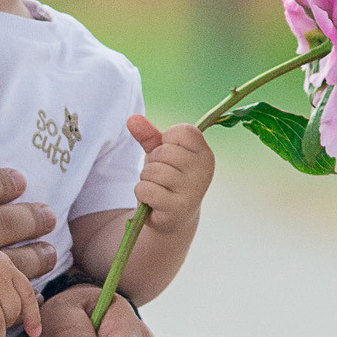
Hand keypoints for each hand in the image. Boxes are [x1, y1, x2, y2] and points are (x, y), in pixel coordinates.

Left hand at [127, 115, 214, 231]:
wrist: (173, 217)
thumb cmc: (168, 179)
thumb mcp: (160, 153)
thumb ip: (148, 134)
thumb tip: (132, 119)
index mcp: (204, 154)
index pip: (182, 131)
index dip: (167, 140)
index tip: (170, 154)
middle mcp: (204, 171)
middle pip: (164, 152)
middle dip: (153, 162)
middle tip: (162, 176)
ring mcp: (193, 191)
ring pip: (153, 171)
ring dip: (146, 179)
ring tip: (158, 188)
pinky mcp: (178, 209)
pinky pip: (147, 190)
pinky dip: (142, 193)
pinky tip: (153, 200)